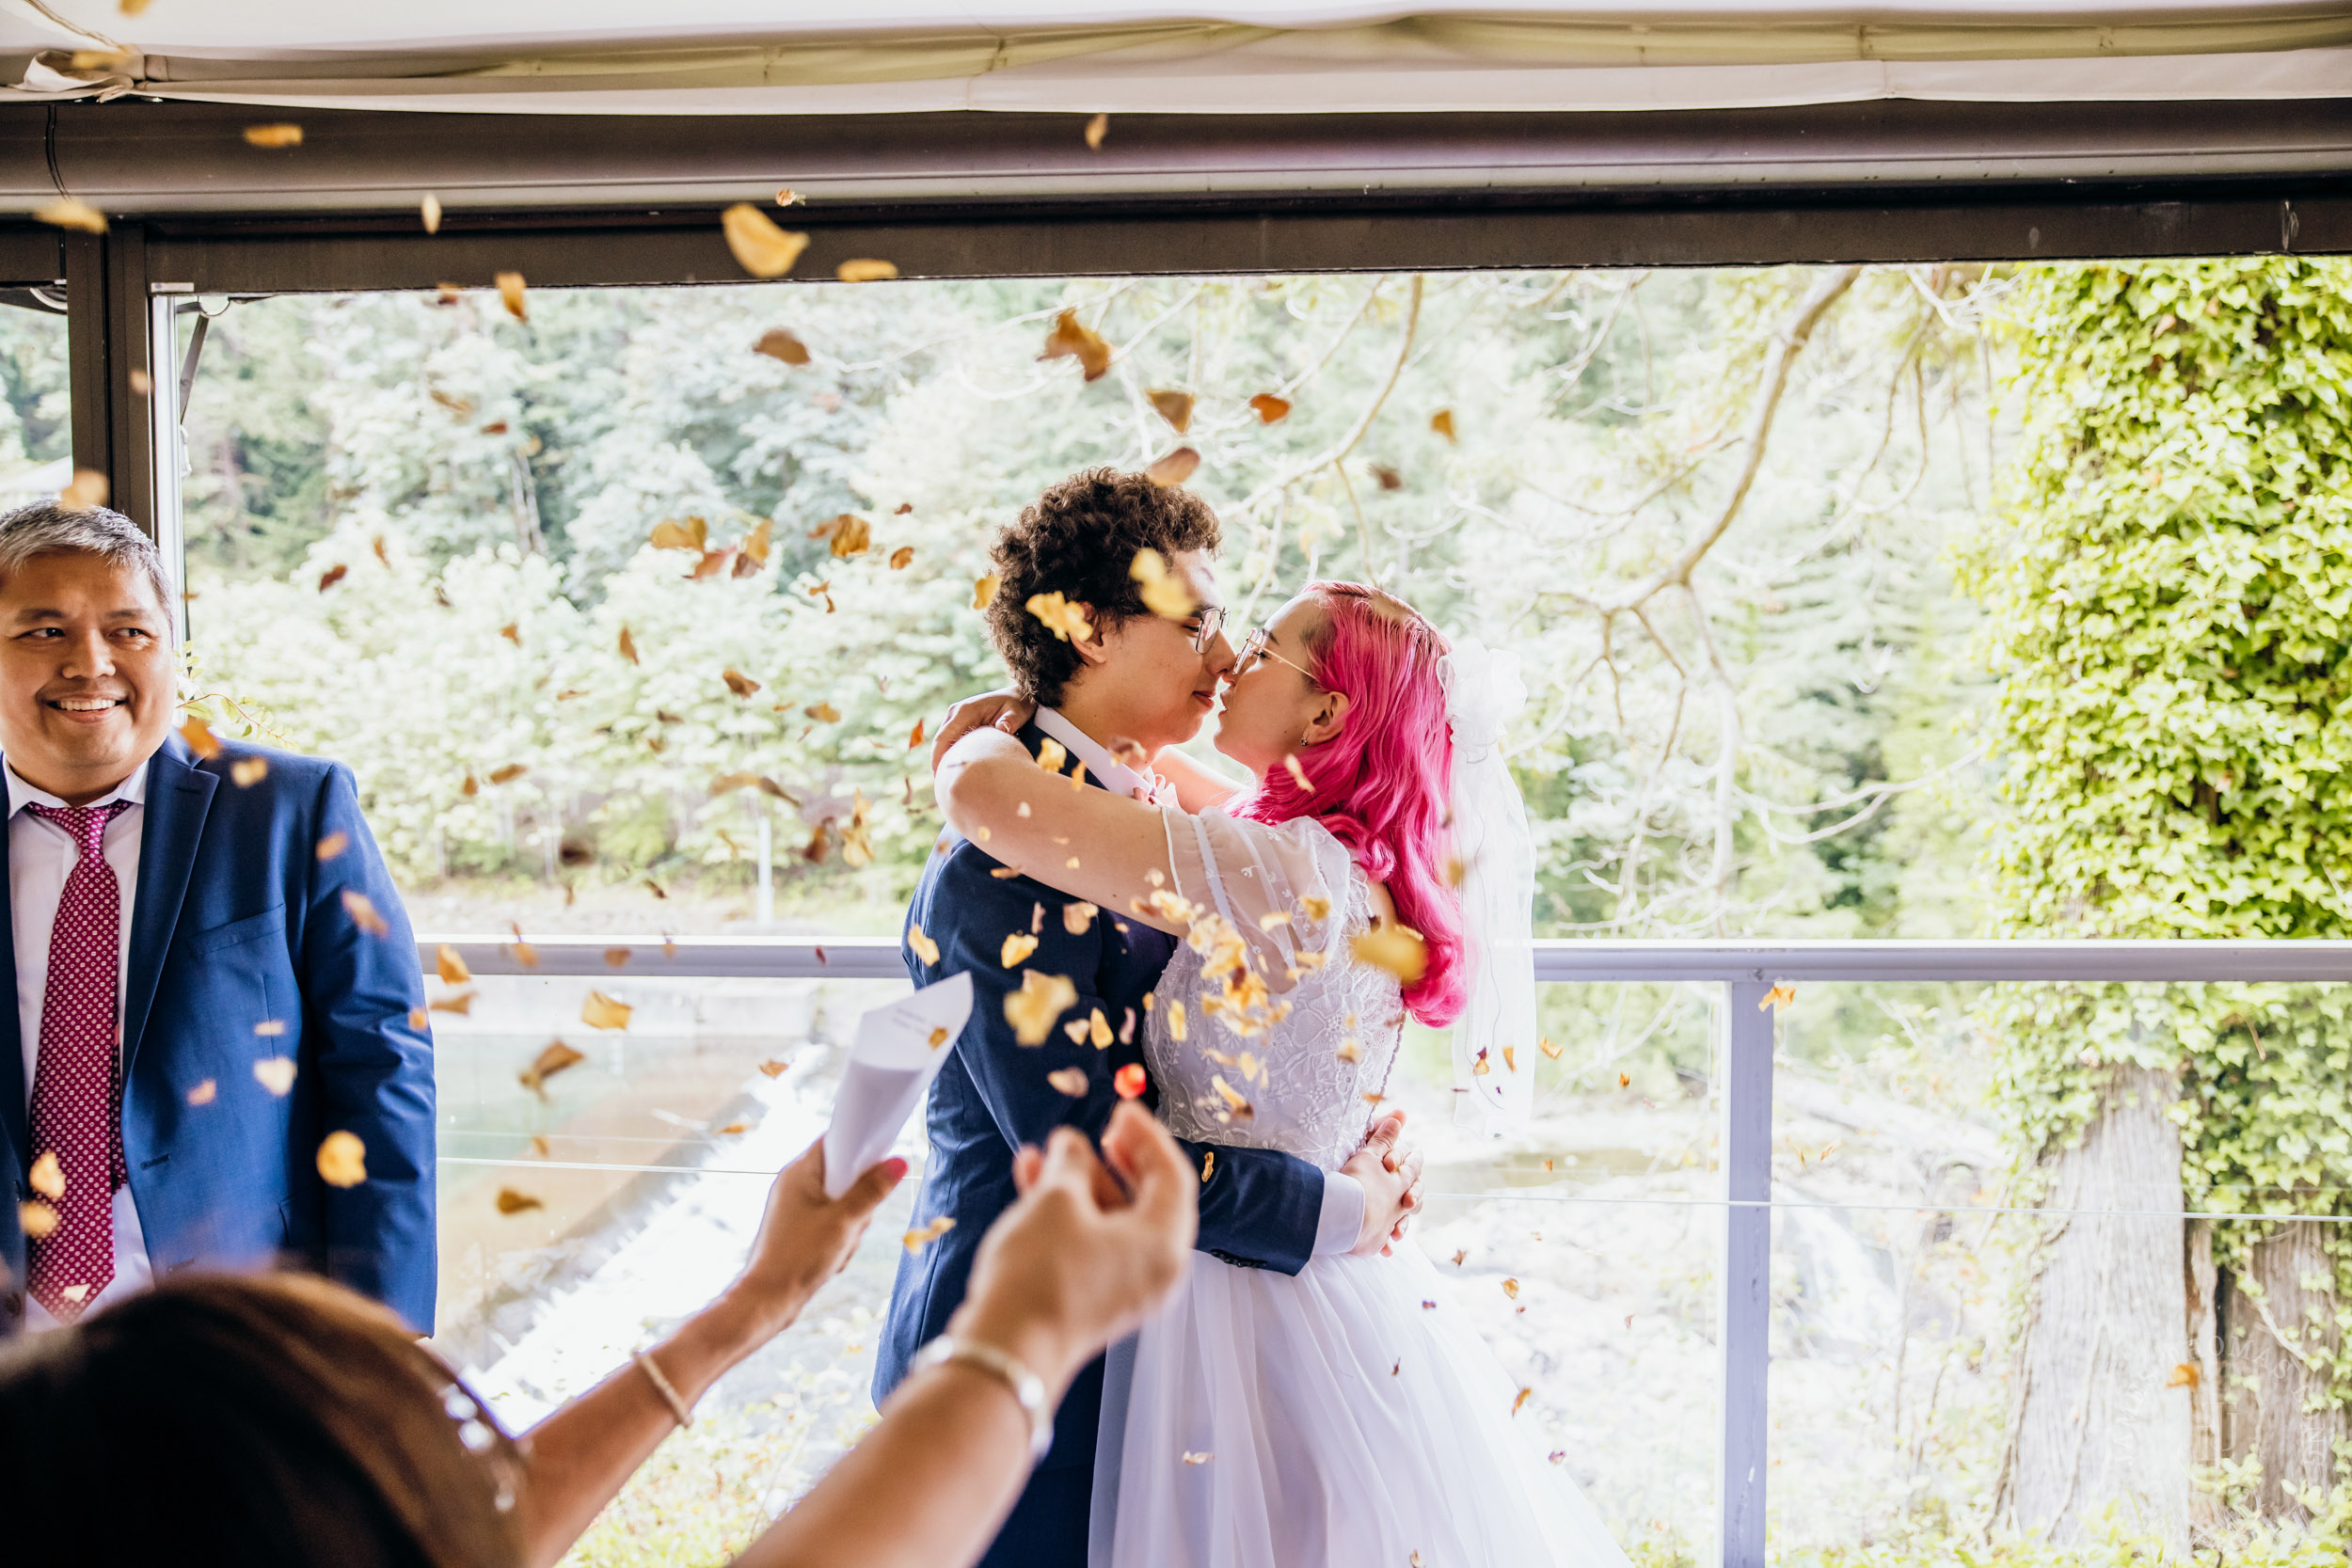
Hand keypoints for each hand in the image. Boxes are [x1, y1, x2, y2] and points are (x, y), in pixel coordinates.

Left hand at [716, 1140, 905, 1343]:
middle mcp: (794, 1185)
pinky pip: (831, 1222)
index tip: (881, 1161)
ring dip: (851, 1225)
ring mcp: (795, 1208)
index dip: (861, 1146)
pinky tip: (832, 1258)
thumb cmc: (799, 1257)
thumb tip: (898, 1163)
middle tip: (854, 1222)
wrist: (768, 1301)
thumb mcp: (844, 1222)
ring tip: (839, 1246)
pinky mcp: (798, 1229)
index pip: (835, 1140)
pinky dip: (839, 1237)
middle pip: (843, 1174)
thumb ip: (872, 1191)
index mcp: (799, 1172)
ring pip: (841, 1203)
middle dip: (858, 1200)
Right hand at [931, 688, 1035, 773]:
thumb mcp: (1017, 713)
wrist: (1016, 696)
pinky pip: (949, 739)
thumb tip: (1002, 729)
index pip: (944, 736)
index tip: (938, 775)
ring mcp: (955, 716)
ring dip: (943, 758)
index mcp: (965, 711)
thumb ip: (1009, 721)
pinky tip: (955, 768)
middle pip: (939, 741)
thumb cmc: (1016, 705)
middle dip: (938, 761)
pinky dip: (950, 753)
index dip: (938, 757)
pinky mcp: (958, 722)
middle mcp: (956, 712)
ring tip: (947, 780)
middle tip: (942, 784)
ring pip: (943, 741)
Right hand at [949, 1102, 1195, 1396]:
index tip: (1121, 1109)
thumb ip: (1072, 1164)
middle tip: (1097, 1131)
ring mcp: (1125, 1291)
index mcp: (1164, 1243)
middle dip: (1116, 1161)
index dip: (1146, 1136)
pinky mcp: (1094, 1303)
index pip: (1171, 1175)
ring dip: (1082, 1185)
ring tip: (1046, 1152)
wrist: (1007, 1351)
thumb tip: (1072, 1146)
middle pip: (1147, 1201)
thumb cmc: (1041, 1273)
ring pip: (1112, 1223)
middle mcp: (1156, 1270)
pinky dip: (1071, 1216)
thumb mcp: (1057, 1201)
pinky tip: (1032, 1185)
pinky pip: (1093, 1246)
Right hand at [1343, 1110, 1423, 1256]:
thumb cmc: (1357, 1182)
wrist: (1346, 1217)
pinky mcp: (1374, 1242)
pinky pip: (1383, 1242)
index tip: (1418, 1154)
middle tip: (1412, 1196)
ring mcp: (1387, 1224)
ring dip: (1400, 1225)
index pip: (1413, 1167)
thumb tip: (1401, 1114)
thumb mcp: (1370, 1153)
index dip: (1415, 1160)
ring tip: (1398, 1229)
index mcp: (1400, 1181)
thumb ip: (1385, 1135)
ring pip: (1400, 1222)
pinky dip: (1384, 1244)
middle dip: (1414, 1194)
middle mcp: (1398, 1204)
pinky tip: (1385, 1248)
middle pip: (1414, 1198)